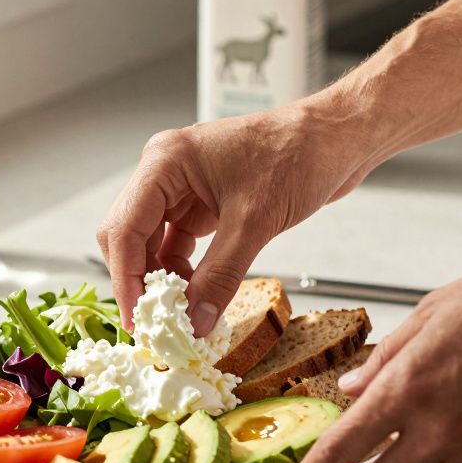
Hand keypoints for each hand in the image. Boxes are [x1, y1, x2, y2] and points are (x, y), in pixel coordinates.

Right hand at [97, 101, 374, 333]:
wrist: (336, 138)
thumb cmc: (299, 155)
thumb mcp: (254, 222)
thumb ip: (219, 277)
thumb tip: (194, 323)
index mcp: (165, 162)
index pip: (124, 228)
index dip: (125, 279)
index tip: (137, 321)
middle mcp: (165, 172)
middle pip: (128, 236)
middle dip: (139, 281)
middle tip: (154, 324)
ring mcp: (183, 187)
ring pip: (151, 243)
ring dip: (161, 280)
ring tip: (179, 315)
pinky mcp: (202, 202)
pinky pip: (177, 244)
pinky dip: (182, 272)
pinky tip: (195, 296)